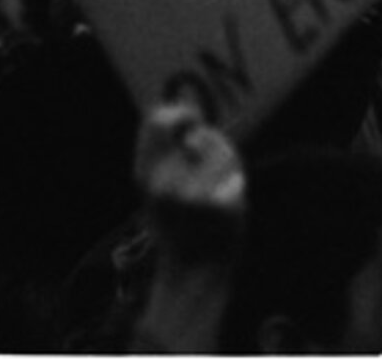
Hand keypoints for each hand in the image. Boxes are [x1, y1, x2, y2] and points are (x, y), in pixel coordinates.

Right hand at [130, 102, 245, 353]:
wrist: (194, 272)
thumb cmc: (177, 227)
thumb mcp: (155, 191)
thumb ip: (162, 156)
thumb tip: (175, 110)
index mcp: (145, 176)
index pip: (157, 120)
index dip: (177, 112)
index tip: (191, 120)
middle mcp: (166, 181)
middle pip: (200, 133)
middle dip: (211, 140)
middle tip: (212, 156)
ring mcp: (194, 193)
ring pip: (223, 151)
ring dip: (226, 163)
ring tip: (217, 189)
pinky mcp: (222, 203)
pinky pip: (236, 174)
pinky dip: (236, 184)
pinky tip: (227, 203)